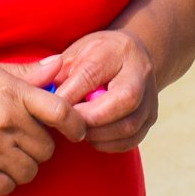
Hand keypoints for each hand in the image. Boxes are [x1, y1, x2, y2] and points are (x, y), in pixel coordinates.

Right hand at [0, 55, 85, 195]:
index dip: (76, 124)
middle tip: (23, 138)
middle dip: (40, 145)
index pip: (61, 112)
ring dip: (24, 166)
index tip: (76, 131)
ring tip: (8, 154)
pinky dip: (5, 181)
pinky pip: (8, 188)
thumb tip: (60, 66)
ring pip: (30, 171)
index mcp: (12, 95)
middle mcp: (5, 125)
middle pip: (47, 148)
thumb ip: (27, 72)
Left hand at [50, 30, 159, 153]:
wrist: (132, 57)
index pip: (92, 74)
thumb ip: (59, 73)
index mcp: (117, 51)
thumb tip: (43, 97)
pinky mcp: (151, 118)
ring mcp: (151, 97)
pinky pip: (131, 140)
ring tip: (78, 131)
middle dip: (90, 119)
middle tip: (68, 125)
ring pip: (129, 126)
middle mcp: (141, 72)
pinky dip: (108, 144)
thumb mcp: (77, 53)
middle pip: (124, 100)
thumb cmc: (97, 56)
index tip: (52, 108)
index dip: (70, 95)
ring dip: (97, 135)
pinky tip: (93, 137)